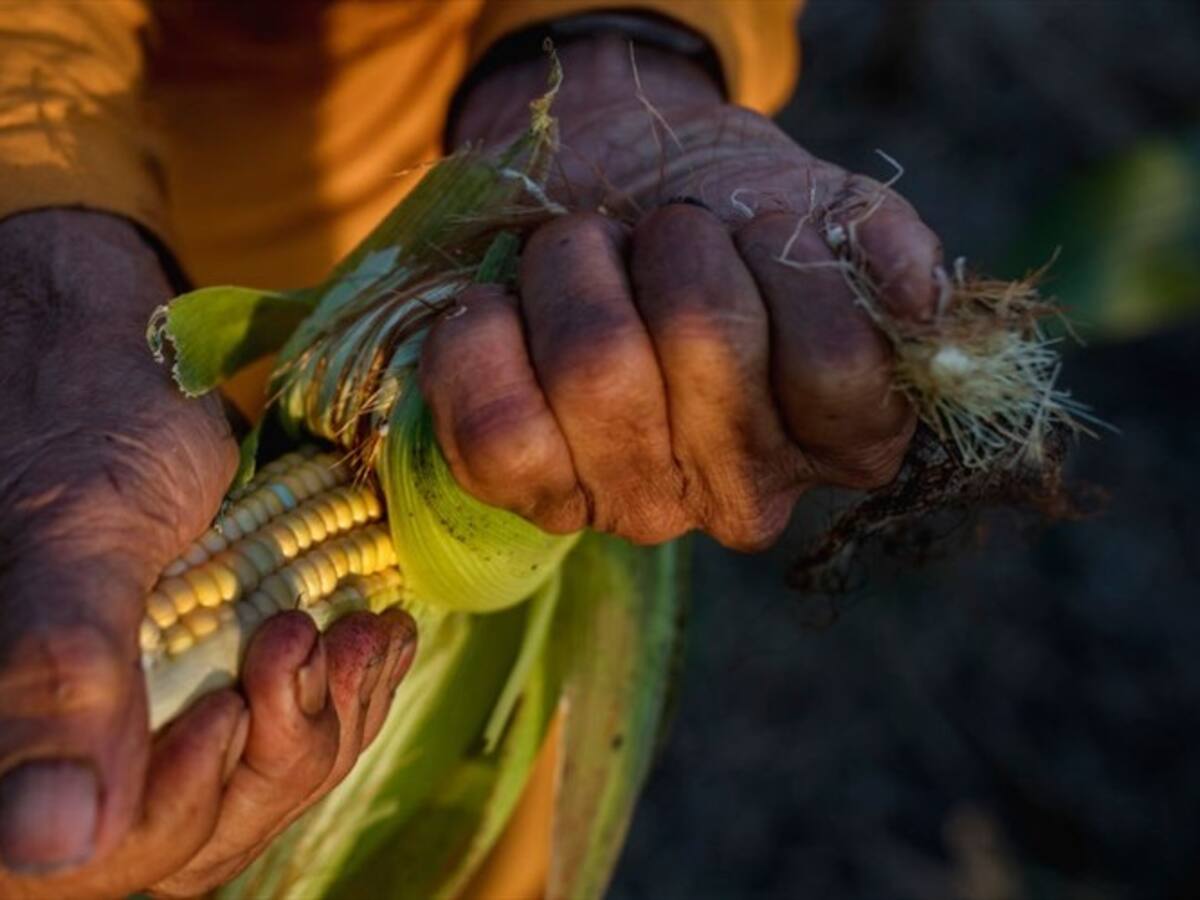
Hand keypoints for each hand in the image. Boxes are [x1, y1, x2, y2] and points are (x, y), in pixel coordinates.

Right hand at [0, 211, 415, 897]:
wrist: (116, 367)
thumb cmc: (74, 428)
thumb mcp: (70, 544)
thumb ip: (55, 678)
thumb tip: (54, 842)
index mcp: (8, 741)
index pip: (94, 856)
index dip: (176, 806)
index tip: (233, 704)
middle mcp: (66, 756)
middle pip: (190, 837)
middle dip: (277, 748)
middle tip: (318, 644)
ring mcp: (146, 726)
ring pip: (251, 790)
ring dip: (325, 717)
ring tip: (363, 635)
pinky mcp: (207, 687)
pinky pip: (285, 734)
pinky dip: (340, 693)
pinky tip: (374, 638)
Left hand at [429, 35, 941, 548]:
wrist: (597, 198)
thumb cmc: (719, 213)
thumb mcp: (814, 207)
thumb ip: (880, 247)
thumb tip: (914, 303)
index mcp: (840, 438)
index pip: (836, 365)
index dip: (784, 265)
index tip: (749, 232)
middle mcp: (743, 495)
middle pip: (705, 347)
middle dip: (672, 249)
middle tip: (653, 240)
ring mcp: (634, 507)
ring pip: (595, 374)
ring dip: (576, 269)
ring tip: (582, 262)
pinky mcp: (528, 497)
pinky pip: (498, 429)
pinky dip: (486, 338)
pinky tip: (502, 310)